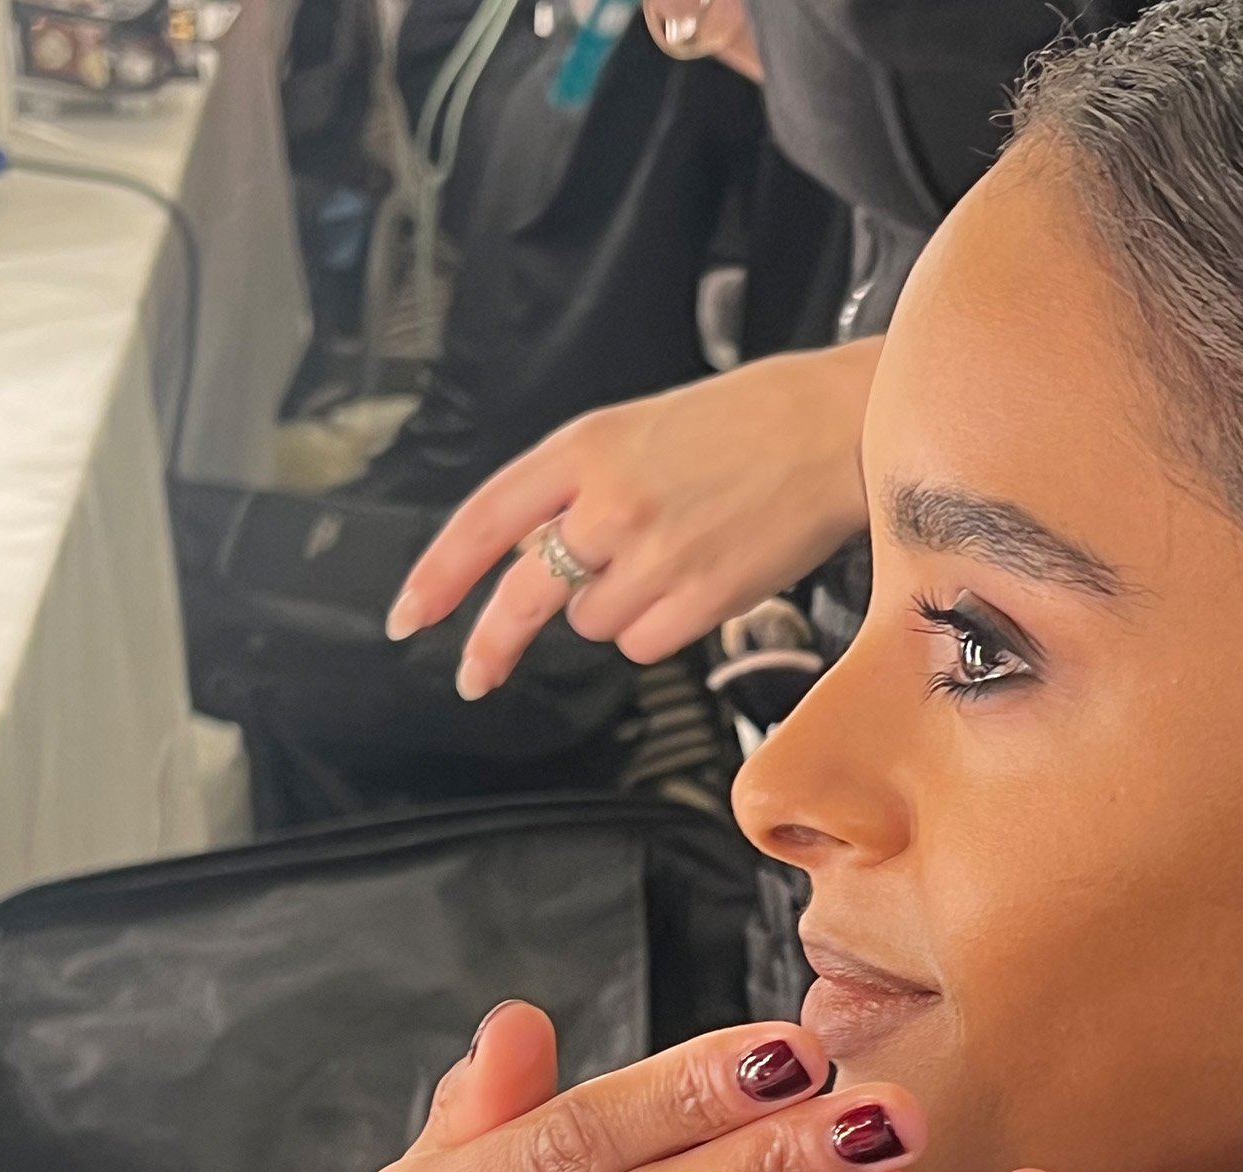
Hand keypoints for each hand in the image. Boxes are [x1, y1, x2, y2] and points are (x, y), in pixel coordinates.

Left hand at [384, 342, 880, 692]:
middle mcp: (609, 503)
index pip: (486, 520)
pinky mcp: (701, 599)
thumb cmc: (748, 426)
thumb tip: (538, 558)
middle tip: (474, 674)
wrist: (832, 430)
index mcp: (585, 449)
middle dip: (493, 642)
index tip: (409, 616)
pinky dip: (661, 629)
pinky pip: (646, 644)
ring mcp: (655, 554)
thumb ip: (579, 489)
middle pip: (525, 595)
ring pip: (594, 624)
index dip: (438, 575)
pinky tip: (698, 584)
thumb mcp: (640, 431)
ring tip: (672, 561)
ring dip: (618, 610)